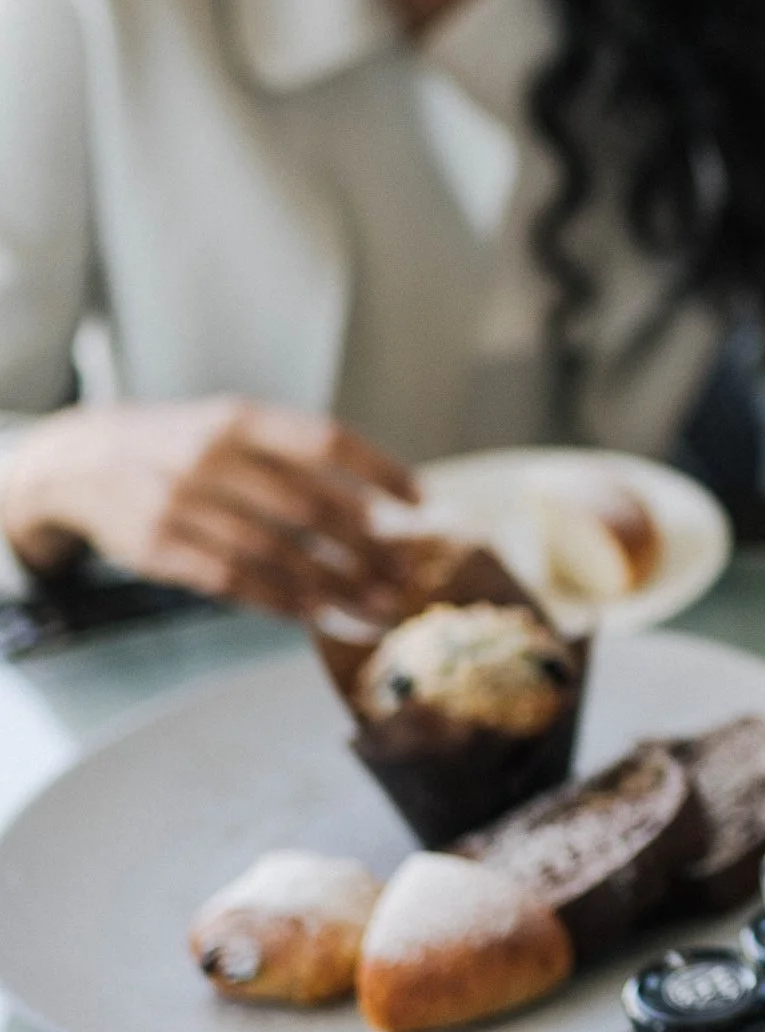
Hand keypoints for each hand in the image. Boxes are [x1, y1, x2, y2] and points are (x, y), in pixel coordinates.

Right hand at [0, 400, 418, 620]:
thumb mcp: (227, 425)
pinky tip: (320, 613)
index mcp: (238, 418)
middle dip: (367, 547)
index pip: (324, 440)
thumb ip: (291, 457)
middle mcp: (210, 457)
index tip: (420, 502)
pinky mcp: (159, 548)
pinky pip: (233, 581)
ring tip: (379, 606)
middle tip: (407, 575)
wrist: (78, 460)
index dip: (378, 471)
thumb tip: (376, 507)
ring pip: (276, 554)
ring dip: (336, 586)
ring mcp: (181, 504)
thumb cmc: (176, 445)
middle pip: (309, 508)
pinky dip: (282, 601)